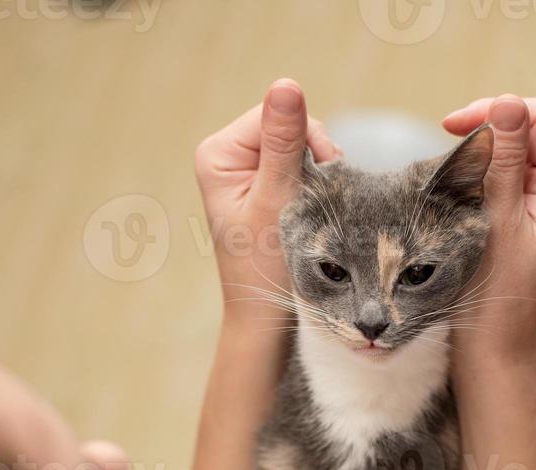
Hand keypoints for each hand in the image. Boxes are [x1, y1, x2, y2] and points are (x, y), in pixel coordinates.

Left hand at [195, 79, 339, 328]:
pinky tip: (311, 217)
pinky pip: (300, 170)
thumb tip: (286, 85)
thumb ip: (283, 144)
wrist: (265, 318)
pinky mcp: (263, 190)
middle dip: (313, 162)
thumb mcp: (277, 202)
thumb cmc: (266, 268)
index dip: (307, 143)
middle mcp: (227, 158)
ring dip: (317, 178)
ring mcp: (246, 174)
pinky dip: (314, 190)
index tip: (316, 185)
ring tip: (312, 216)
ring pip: (300, 150)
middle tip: (316, 206)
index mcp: (218, 154)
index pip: (276, 115)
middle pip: (289, 128)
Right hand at [443, 95, 535, 364]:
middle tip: (444, 150)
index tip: (449, 127)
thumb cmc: (493, 295)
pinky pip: (498, 181)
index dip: (495, 113)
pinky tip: (451, 193)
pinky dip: (473, 179)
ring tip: (446, 177)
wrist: (487, 348)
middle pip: (524, 132)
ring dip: (475, 158)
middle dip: (484, 134)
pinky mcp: (518, 220)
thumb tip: (506, 104)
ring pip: (507, 156)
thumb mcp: (496, 221)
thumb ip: (503, 162)